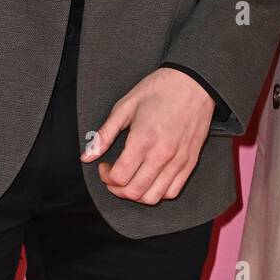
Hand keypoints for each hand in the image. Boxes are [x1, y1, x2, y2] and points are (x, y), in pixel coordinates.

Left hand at [82, 67, 214, 204]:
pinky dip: (158, 193)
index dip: (105, 177)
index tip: (104, 167)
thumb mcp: (125, 106)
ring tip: (131, 180)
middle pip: (134, 192)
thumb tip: (86, 156)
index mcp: (142, 140)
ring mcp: (178, 161)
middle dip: (117, 189)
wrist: (193, 82)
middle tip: (113, 176)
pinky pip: (173, 191)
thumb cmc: (159, 89)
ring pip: (153, 197)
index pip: (119, 177)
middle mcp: (161, 155)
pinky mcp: (190, 162)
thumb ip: (104, 134)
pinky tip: (151, 179)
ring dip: (137, 194)